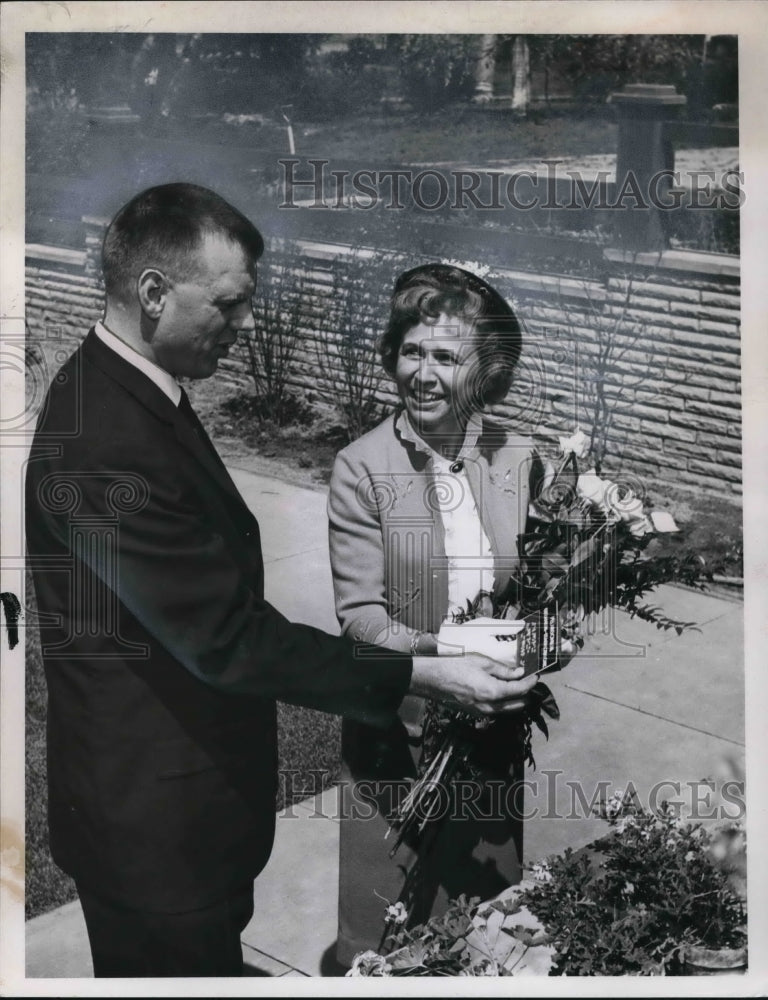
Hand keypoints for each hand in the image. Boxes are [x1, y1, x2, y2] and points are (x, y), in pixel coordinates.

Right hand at [409, 653, 538, 716]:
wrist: (434, 679)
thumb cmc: (456, 666)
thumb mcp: (482, 662)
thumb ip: (503, 670)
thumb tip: (519, 673)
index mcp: (494, 692)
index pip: (520, 690)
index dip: (531, 682)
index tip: (536, 675)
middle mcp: (491, 706)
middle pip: (518, 704)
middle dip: (527, 693)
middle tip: (528, 680)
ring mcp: (483, 712)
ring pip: (508, 710)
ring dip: (517, 700)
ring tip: (519, 686)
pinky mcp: (476, 713)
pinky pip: (497, 711)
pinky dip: (505, 704)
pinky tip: (503, 693)